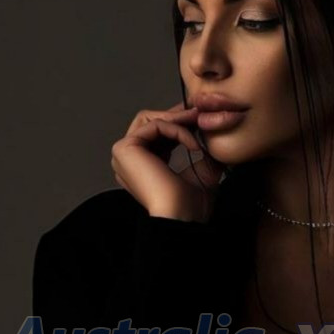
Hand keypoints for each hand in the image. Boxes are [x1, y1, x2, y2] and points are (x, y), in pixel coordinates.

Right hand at [111, 103, 225, 222]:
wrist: (181, 218)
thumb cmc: (190, 206)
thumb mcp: (201, 171)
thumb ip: (200, 151)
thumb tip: (210, 134)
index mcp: (141, 167)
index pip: (156, 134)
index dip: (178, 123)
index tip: (199, 118)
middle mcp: (128, 160)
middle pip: (150, 122)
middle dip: (177, 116)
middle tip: (199, 115)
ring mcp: (123, 154)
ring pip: (151, 120)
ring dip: (178, 120)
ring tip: (198, 125)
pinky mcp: (124, 149)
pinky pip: (155, 126)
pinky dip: (177, 130)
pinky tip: (193, 145)